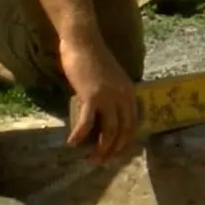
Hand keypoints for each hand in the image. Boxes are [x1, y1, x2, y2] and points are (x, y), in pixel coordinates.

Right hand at [59, 38, 137, 165]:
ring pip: (108, 132)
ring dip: (99, 149)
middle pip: (122, 132)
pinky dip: (79, 136)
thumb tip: (106, 117)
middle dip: (112, 151)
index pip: (132, 126)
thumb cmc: (93, 59)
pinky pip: (87, 123)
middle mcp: (124, 98)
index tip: (115, 154)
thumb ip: (113, 97)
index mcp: (130, 94)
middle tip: (101, 162)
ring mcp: (109, 98)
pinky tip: (71, 143)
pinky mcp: (92, 97)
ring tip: (89, 160)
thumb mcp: (111, 80)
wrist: (83, 41)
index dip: (124, 143)